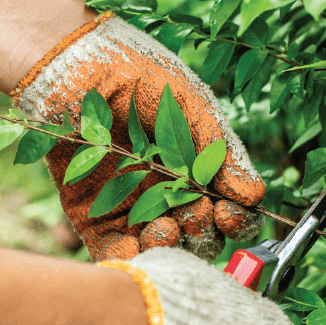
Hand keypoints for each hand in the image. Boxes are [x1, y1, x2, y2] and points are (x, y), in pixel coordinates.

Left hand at [12, 12, 264, 260]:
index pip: (229, 210)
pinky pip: (115, 251)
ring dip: (170, 249)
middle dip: (203, 233)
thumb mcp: (190, 107)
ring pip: (162, 250)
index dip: (236, 220)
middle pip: (199, 237)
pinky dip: (130, 259)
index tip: (228, 212)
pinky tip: (138, 248)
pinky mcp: (93, 216)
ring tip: (164, 228)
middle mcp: (167, 193)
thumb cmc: (135, 75)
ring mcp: (131, 207)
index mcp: (196, 169)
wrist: (71, 65)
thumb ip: (220, 152)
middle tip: (193, 213)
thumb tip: (254, 195)